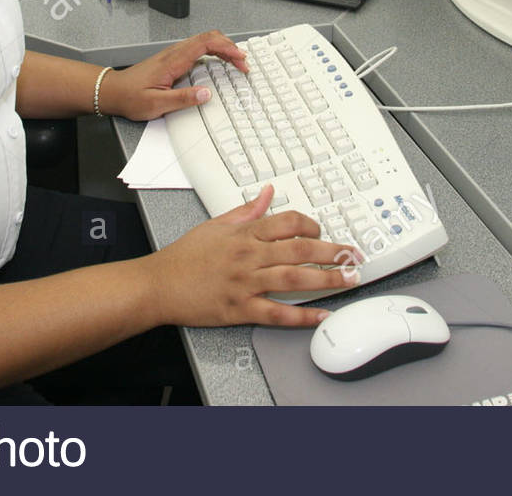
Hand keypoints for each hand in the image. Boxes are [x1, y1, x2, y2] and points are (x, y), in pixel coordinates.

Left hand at [101, 29, 248, 121]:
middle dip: (230, 47)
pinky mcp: (172, 60)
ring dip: (223, 48)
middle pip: (208, 38)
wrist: (112, 91)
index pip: (206, 44)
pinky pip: (198, 49)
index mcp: (173, 61)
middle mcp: (174, 53)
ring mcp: (173, 55)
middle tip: (243, 62)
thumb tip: (206, 94)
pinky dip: (213, 52)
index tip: (240, 60)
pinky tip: (218, 62)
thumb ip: (182, 99)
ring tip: (236, 62)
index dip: (227, 49)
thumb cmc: (130, 97)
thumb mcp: (156, 104)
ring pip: (204, 41)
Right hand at [143, 186, 362, 327]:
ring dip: (327, 280)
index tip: (324, 232)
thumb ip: (246, 211)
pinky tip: (322, 316)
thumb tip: (268, 193)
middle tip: (353, 256)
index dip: (312, 225)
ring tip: (349, 280)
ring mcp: (246, 283)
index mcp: (244, 234)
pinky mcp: (240, 309)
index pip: (288, 222)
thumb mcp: (215, 225)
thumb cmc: (184, 257)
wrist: (158, 285)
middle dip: (333, 252)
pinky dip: (303, 317)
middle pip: (300, 249)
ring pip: (295, 279)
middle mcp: (249, 256)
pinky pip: (278, 314)